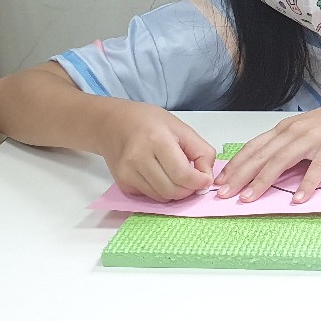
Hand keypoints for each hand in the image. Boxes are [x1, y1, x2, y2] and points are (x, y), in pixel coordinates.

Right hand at [94, 102, 216, 201]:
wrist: (114, 123)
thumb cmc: (150, 122)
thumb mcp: (183, 129)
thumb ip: (202, 152)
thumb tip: (207, 179)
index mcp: (157, 140)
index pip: (182, 174)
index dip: (199, 182)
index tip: (205, 179)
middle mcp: (138, 158)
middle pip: (172, 190)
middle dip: (188, 190)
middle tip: (193, 180)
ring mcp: (127, 173)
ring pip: (161, 197)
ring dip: (175, 192)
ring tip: (177, 177)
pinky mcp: (122, 183)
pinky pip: (149, 197)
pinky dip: (161, 192)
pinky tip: (161, 176)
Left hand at [213, 95, 320, 203]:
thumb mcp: (304, 130)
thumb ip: (286, 145)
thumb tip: (266, 168)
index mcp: (285, 129)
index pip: (253, 147)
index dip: (235, 165)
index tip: (219, 182)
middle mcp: (294, 132)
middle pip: (261, 156)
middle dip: (240, 176)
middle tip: (223, 194)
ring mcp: (312, 139)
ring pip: (281, 161)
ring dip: (262, 181)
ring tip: (249, 198)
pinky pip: (316, 168)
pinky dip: (306, 184)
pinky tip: (298, 198)